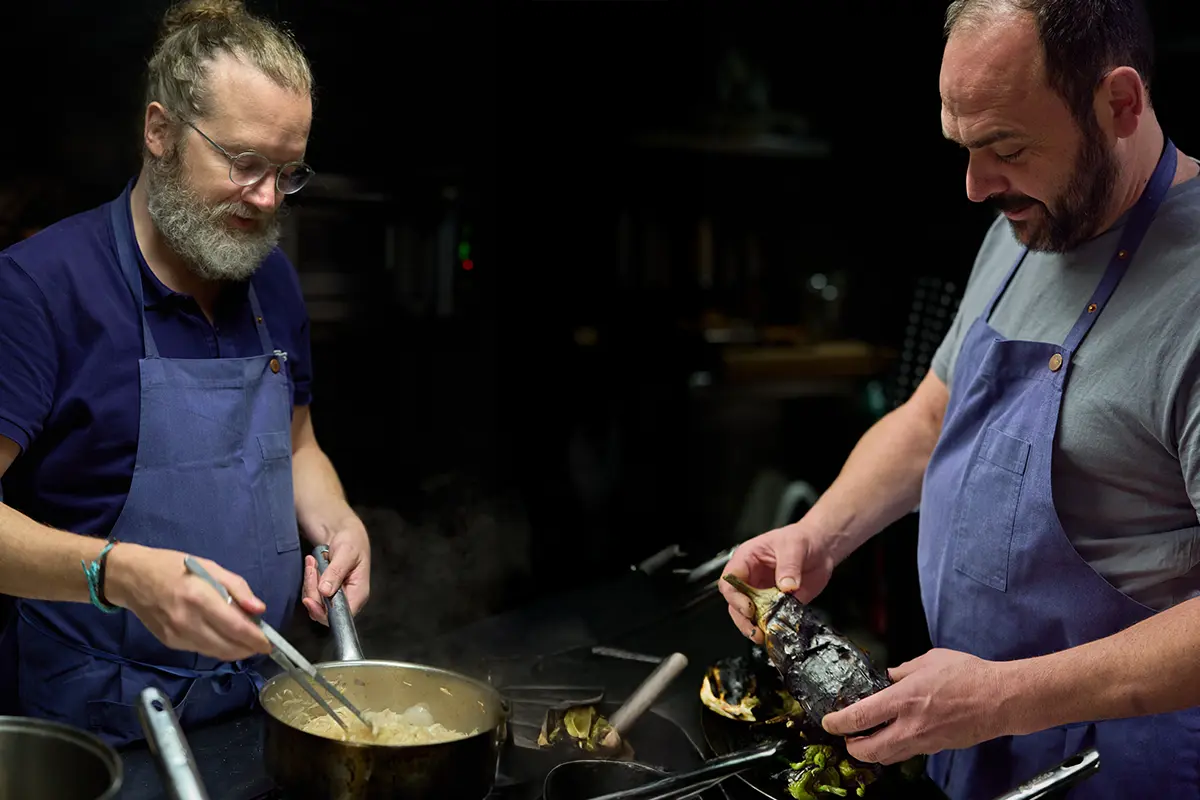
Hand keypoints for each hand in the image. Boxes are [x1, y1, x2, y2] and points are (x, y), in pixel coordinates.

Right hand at [105, 543, 271, 661]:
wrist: (132, 578)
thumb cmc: (174, 567)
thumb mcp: (210, 567)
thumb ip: (237, 588)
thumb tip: (259, 610)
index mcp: (200, 597)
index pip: (235, 627)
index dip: (255, 639)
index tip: (269, 643)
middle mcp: (188, 621)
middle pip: (227, 646)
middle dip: (248, 649)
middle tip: (260, 644)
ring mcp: (177, 635)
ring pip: (215, 653)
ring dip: (234, 652)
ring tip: (246, 643)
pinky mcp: (169, 642)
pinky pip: (200, 650)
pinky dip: (217, 648)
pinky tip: (223, 638)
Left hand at [301, 518, 370, 624]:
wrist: (345, 532)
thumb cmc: (352, 541)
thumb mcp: (346, 553)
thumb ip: (336, 572)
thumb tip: (325, 592)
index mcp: (359, 593)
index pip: (342, 614)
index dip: (324, 612)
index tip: (309, 600)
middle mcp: (348, 598)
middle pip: (325, 610)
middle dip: (313, 590)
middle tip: (312, 567)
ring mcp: (336, 595)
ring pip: (316, 602)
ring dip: (310, 583)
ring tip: (312, 562)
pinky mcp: (327, 591)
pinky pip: (312, 594)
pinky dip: (308, 581)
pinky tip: (312, 565)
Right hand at [719, 522, 836, 643]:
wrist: (821, 549)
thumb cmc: (801, 539)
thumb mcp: (794, 546)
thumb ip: (789, 566)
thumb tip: (786, 585)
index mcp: (746, 560)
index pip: (730, 580)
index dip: (735, 596)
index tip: (749, 607)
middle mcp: (751, 578)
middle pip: (735, 602)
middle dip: (742, 618)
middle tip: (755, 630)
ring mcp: (762, 593)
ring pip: (749, 615)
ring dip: (755, 627)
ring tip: (764, 636)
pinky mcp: (776, 605)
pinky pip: (769, 619)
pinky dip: (771, 629)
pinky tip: (776, 634)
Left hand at [821, 648, 1006, 764]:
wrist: (1001, 699)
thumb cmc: (968, 675)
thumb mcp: (928, 660)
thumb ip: (902, 670)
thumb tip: (887, 677)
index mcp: (904, 699)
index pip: (860, 717)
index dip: (838, 723)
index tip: (828, 722)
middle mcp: (911, 725)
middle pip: (869, 750)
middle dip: (851, 747)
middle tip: (846, 736)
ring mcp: (924, 741)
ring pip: (887, 757)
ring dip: (872, 751)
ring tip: (866, 737)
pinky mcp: (937, 749)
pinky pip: (908, 753)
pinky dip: (895, 748)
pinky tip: (895, 735)